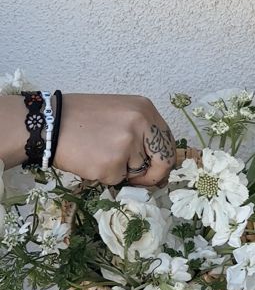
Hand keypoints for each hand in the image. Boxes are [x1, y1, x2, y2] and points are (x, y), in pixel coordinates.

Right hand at [0, 93, 175, 183]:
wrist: (50, 123)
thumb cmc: (83, 117)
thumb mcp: (120, 113)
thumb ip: (141, 132)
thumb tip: (159, 163)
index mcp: (145, 109)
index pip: (168, 142)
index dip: (164, 159)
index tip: (157, 169)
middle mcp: (141, 125)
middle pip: (163, 161)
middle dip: (154, 175)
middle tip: (141, 179)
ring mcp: (126, 146)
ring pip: (137, 173)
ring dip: (122, 171)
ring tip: (100, 153)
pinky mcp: (111, 165)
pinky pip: (116, 180)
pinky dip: (105, 176)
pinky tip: (91, 159)